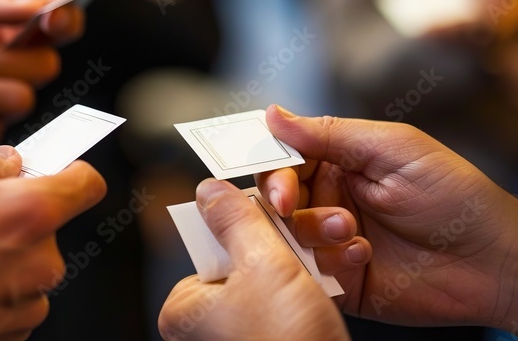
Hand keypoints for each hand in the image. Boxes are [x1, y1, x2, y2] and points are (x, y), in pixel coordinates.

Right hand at [0, 146, 105, 339]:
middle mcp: (39, 262)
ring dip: (4, 259)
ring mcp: (25, 303)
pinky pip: (14, 302)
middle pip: (49, 228)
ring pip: (29, 267)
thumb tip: (7, 164)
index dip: (72, 173)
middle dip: (18, 219)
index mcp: (28, 213)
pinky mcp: (8, 333)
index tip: (57, 170)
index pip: (86, 184)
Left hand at [158, 179, 353, 340]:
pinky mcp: (273, 340)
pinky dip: (311, 289)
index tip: (277, 214)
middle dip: (287, 243)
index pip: (213, 243)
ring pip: (273, 276)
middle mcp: (206, 325)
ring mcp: (240, 334)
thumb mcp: (262, 264)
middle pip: (245, 257)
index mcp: (184, 308)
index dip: (250, 225)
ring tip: (332, 254)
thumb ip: (236, 219)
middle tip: (316, 233)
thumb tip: (210, 191)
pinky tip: (332, 282)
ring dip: (306, 261)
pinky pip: (289, 300)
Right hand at [257, 106, 517, 339]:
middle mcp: (332, 200)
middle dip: (284, 204)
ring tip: (351, 232)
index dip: (273, 171)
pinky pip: (312, 273)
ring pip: (289, 237)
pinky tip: (363, 255)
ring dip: (313, 231)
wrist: (494, 259)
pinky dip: (329, 264)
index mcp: (341, 162)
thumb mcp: (392, 149)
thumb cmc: (454, 194)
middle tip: (295, 208)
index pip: (285, 160)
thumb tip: (273, 115)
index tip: (278, 186)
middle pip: (277, 200)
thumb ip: (329, 133)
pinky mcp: (343, 280)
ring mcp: (335, 241)